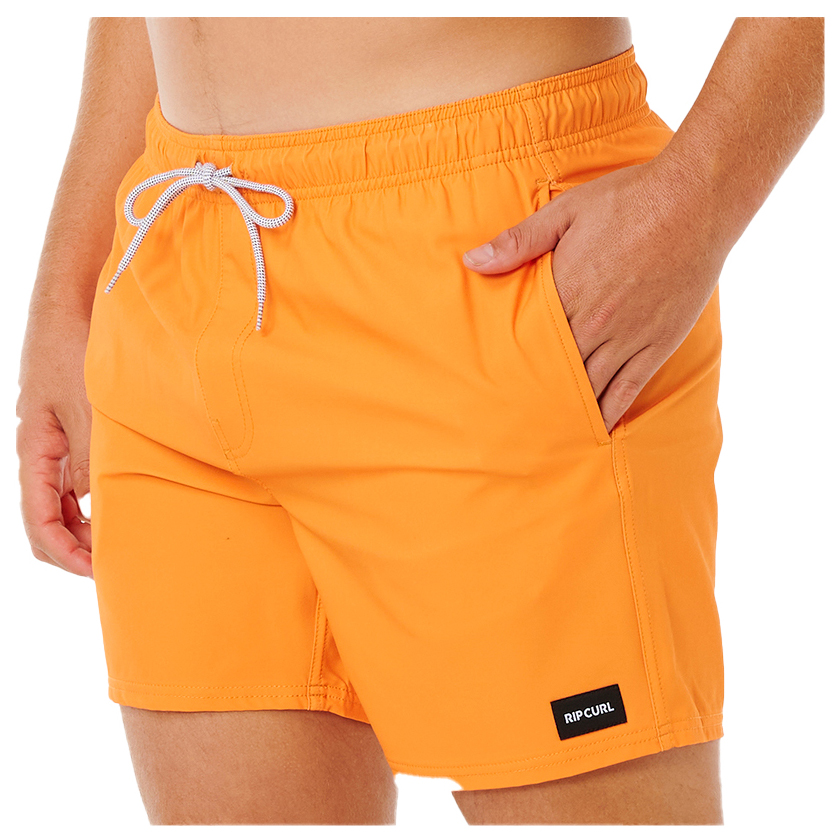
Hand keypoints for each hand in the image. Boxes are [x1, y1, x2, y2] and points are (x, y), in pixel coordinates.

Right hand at [17, 309, 93, 578]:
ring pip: (62, 504)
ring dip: (86, 528)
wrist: (71, 307)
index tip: (97, 570)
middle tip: (116, 563)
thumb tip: (94, 505)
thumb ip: (89, 458)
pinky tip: (119, 507)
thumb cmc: (72, 351)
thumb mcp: (86, 408)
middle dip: (75, 549)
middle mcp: (40, 455)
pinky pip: (76, 480)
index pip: (39, 521)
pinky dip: (94, 501)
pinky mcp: (72, 433)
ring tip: (122, 541)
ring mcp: (55, 446)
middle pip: (46, 521)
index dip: (65, 553)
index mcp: (34, 452)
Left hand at [462, 155, 726, 432]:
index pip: (528, 341)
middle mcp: (594, 323)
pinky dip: (610, 411)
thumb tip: (472, 261)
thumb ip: (518, 241)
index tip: (490, 386)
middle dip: (533, 393)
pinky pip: (628, 389)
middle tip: (510, 421)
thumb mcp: (564, 212)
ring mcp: (628, 337)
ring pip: (589, 386)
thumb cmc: (628, 200)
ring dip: (567, 409)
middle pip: (555, 370)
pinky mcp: (657, 344)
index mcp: (566, 291)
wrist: (696, 199)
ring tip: (545, 433)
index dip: (509, 365)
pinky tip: (597, 428)